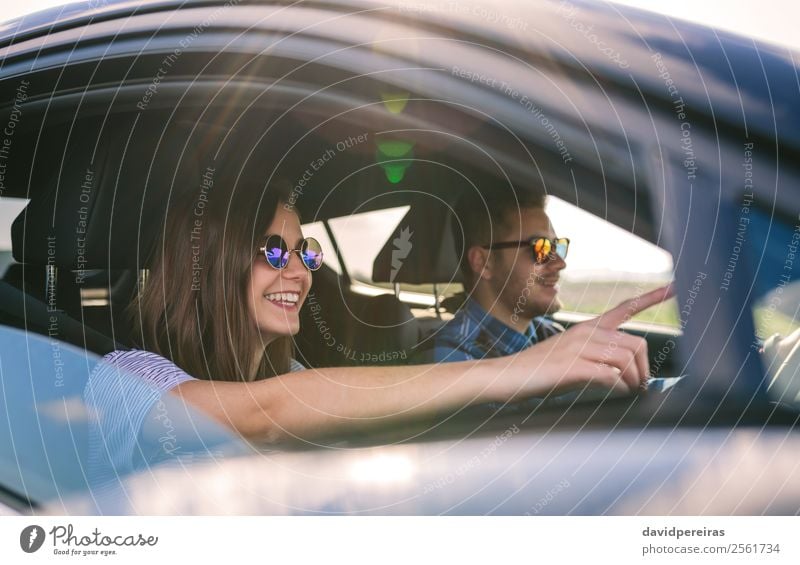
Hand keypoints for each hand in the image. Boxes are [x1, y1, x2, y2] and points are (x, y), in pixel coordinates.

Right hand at [505, 284, 674, 399]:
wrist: (509, 375)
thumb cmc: (541, 371)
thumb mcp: (571, 357)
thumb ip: (598, 359)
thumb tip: (631, 376)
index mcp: (588, 327)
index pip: (625, 308)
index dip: (652, 297)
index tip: (676, 285)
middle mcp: (586, 333)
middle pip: (636, 344)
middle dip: (644, 369)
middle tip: (640, 387)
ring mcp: (579, 349)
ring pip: (627, 361)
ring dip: (634, 381)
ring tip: (628, 392)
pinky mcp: (573, 367)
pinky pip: (611, 376)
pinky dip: (619, 387)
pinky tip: (614, 392)